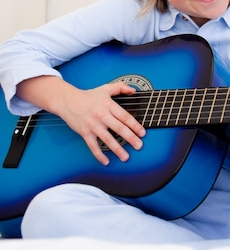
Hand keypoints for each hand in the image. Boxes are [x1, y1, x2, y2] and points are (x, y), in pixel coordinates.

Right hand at [17, 76, 145, 164]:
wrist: (68, 101)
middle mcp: (102, 115)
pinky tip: (106, 161)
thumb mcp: (106, 89)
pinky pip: (93, 146)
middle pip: (119, 128)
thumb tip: (133, 90)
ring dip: (118, 149)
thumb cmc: (88, 96)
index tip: (142, 133)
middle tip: (139, 146)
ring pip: (108, 139)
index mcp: (108, 105)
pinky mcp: (84, 133)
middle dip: (131, 138)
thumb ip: (121, 87)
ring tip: (126, 157)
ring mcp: (93, 125)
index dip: (135, 125)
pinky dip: (99, 155)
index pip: (125, 116)